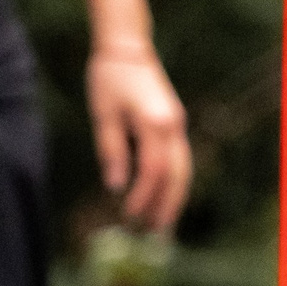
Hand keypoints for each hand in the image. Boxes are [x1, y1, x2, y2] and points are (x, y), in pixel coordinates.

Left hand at [87, 43, 190, 233]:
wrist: (127, 48)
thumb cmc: (109, 78)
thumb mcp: (103, 116)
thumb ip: (112, 151)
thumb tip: (116, 186)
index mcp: (155, 123)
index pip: (153, 171)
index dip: (143, 197)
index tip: (129, 216)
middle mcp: (173, 125)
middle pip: (177, 175)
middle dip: (168, 207)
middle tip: (158, 237)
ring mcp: (177, 124)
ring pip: (183, 169)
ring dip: (174, 198)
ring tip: (163, 225)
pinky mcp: (173, 123)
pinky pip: (179, 159)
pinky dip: (173, 182)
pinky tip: (163, 198)